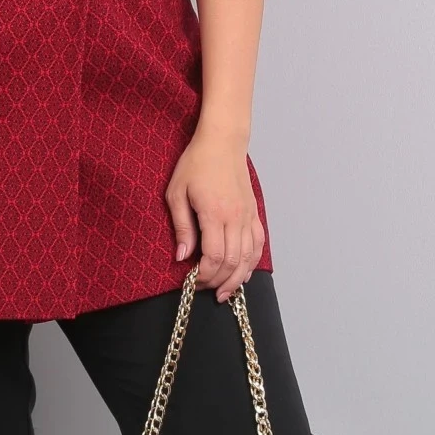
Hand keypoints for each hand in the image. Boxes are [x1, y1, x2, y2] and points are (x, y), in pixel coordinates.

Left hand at [165, 127, 263, 301]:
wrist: (222, 142)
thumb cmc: (196, 164)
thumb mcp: (176, 193)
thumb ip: (182, 227)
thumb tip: (182, 256)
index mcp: (215, 213)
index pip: (214, 256)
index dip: (204, 275)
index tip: (192, 282)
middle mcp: (236, 218)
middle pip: (232, 262)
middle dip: (218, 281)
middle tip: (204, 290)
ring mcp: (248, 216)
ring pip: (248, 257)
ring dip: (236, 278)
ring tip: (225, 292)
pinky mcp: (254, 213)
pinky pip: (258, 244)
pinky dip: (252, 262)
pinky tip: (243, 273)